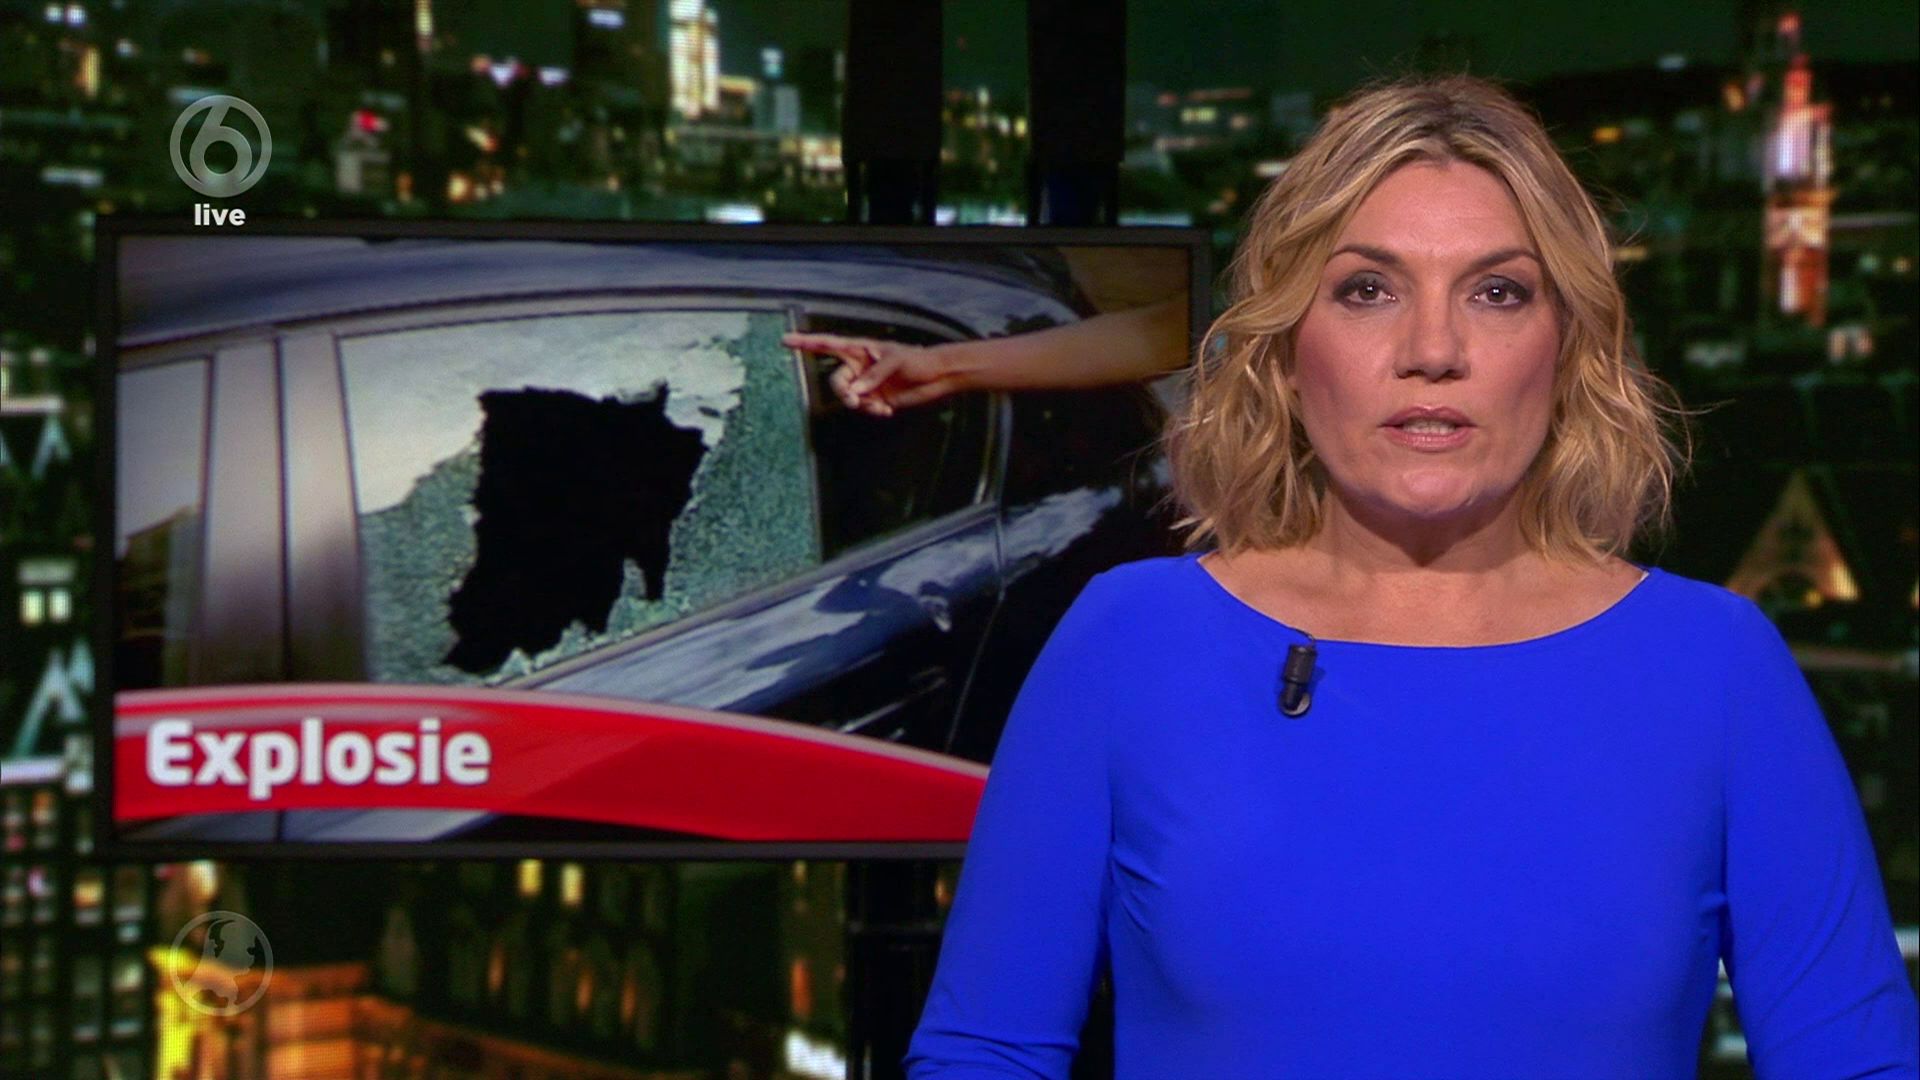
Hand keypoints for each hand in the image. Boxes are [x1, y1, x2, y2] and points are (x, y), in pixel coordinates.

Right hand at [781, 332, 958, 417]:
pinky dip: (873, 412)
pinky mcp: (875, 400)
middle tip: (856, 401)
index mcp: (859, 350)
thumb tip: (857, 390)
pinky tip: (888, 412)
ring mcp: (866, 384)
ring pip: (849, 398)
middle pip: (837, 381)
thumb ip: (875, 375)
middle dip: (844, 393)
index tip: (785, 340)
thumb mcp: (896, 361)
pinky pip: (864, 409)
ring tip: (879, 408)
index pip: (828, 345)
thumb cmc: (917, 360)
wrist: (937, 377)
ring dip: (861, 406)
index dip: (806, 342)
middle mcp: (858, 367)